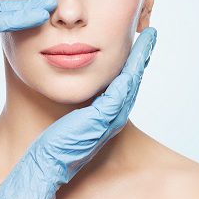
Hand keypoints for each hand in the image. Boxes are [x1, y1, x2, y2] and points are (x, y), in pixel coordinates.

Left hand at [0, 26, 157, 198]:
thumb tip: (78, 78)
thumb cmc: (55, 142)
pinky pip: (120, 90)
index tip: (137, 42)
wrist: (48, 164)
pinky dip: (129, 72)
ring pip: (132, 81)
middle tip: (151, 34)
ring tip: (148, 39)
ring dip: (141, 59)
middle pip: (134, 79)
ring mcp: (111, 117)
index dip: (133, 61)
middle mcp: (115, 115)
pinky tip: (132, 56)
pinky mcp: (102, 117)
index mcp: (109, 114)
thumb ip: (83, 101)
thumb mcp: (73, 114)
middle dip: (143, 55)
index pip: (125, 82)